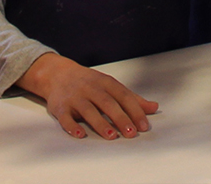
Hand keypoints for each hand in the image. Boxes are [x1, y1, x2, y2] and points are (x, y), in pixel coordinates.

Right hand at [18, 52, 156, 139]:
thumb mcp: (110, 85)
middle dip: (120, 118)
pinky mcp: (60, 106)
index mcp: (105, 82)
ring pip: (88, 110)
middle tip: (131, 133)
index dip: (134, 111)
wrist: (57, 74)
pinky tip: (80, 134)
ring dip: (100, 123)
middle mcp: (90, 88)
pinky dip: (72, 126)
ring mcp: (74, 97)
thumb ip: (132, 98)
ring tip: (111, 136)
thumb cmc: (88, 82)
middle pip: (107, 103)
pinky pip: (65, 117)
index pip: (123, 96)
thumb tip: (153, 107)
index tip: (144, 126)